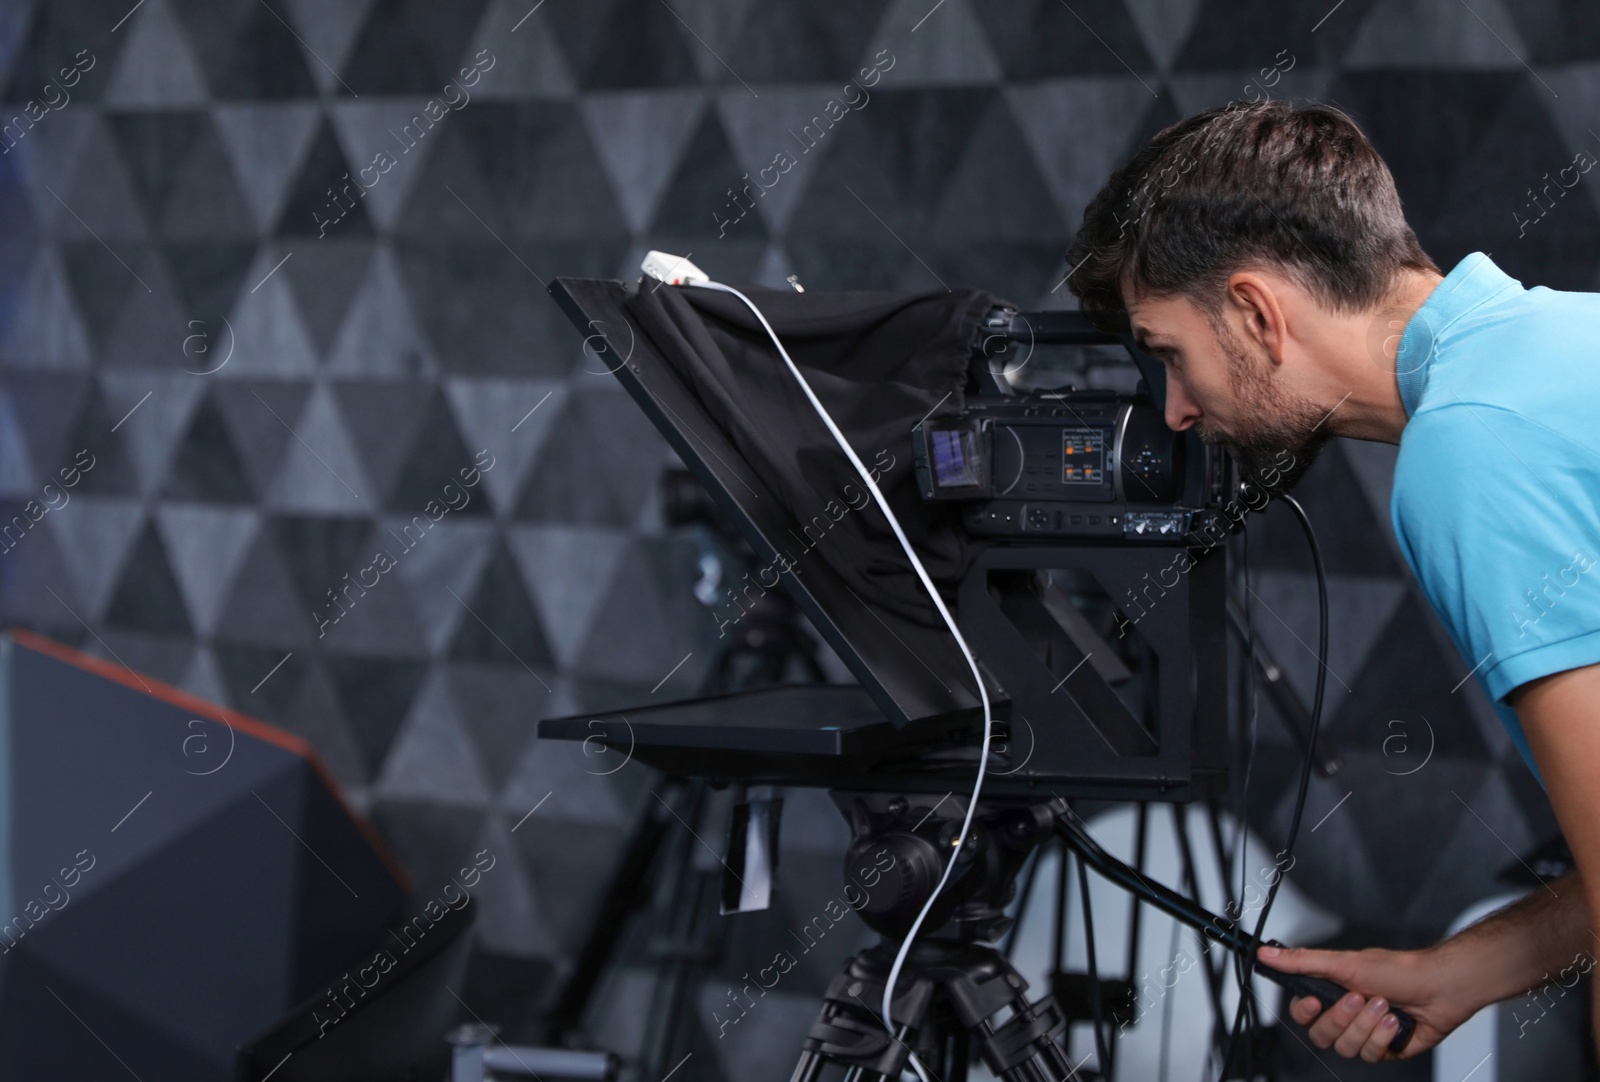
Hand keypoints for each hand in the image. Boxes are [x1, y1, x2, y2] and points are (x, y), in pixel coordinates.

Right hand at [1257, 943, 1478, 1061]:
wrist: (1439, 987)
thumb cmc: (1397, 970)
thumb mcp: (1343, 963)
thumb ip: (1302, 962)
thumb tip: (1267, 954)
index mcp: (1331, 992)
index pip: (1301, 1013)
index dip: (1305, 1012)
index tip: (1316, 1001)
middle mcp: (1345, 1014)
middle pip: (1322, 1034)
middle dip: (1344, 1018)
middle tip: (1360, 997)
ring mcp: (1364, 1033)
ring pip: (1346, 1047)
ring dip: (1367, 1025)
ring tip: (1384, 1006)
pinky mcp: (1383, 1048)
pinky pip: (1370, 1054)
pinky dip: (1384, 1036)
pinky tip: (1396, 1021)